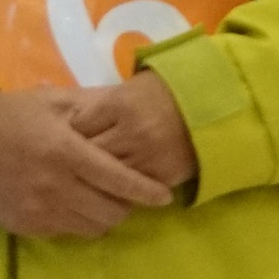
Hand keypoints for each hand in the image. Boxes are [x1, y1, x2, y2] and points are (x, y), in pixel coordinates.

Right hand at [0, 83, 169, 237]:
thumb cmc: (9, 116)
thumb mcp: (51, 101)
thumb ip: (92, 107)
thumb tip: (131, 105)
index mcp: (64, 151)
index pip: (119, 180)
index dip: (146, 191)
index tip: (164, 196)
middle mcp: (53, 186)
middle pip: (111, 212)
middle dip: (127, 204)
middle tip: (128, 191)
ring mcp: (38, 210)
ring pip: (92, 227)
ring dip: (105, 215)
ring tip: (102, 197)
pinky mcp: (25, 226)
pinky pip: (67, 232)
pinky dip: (78, 221)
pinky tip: (74, 202)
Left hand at [59, 70, 195, 192]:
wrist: (212, 106)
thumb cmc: (164, 92)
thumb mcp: (128, 89)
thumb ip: (98, 105)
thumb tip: (66, 124)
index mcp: (120, 104)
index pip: (78, 126)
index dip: (68, 133)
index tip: (66, 138)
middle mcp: (132, 132)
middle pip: (88, 154)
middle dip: (77, 159)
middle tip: (68, 163)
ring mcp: (148, 156)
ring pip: (106, 176)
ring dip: (95, 178)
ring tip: (86, 178)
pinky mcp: (162, 176)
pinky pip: (129, 189)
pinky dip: (118, 189)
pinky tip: (111, 187)